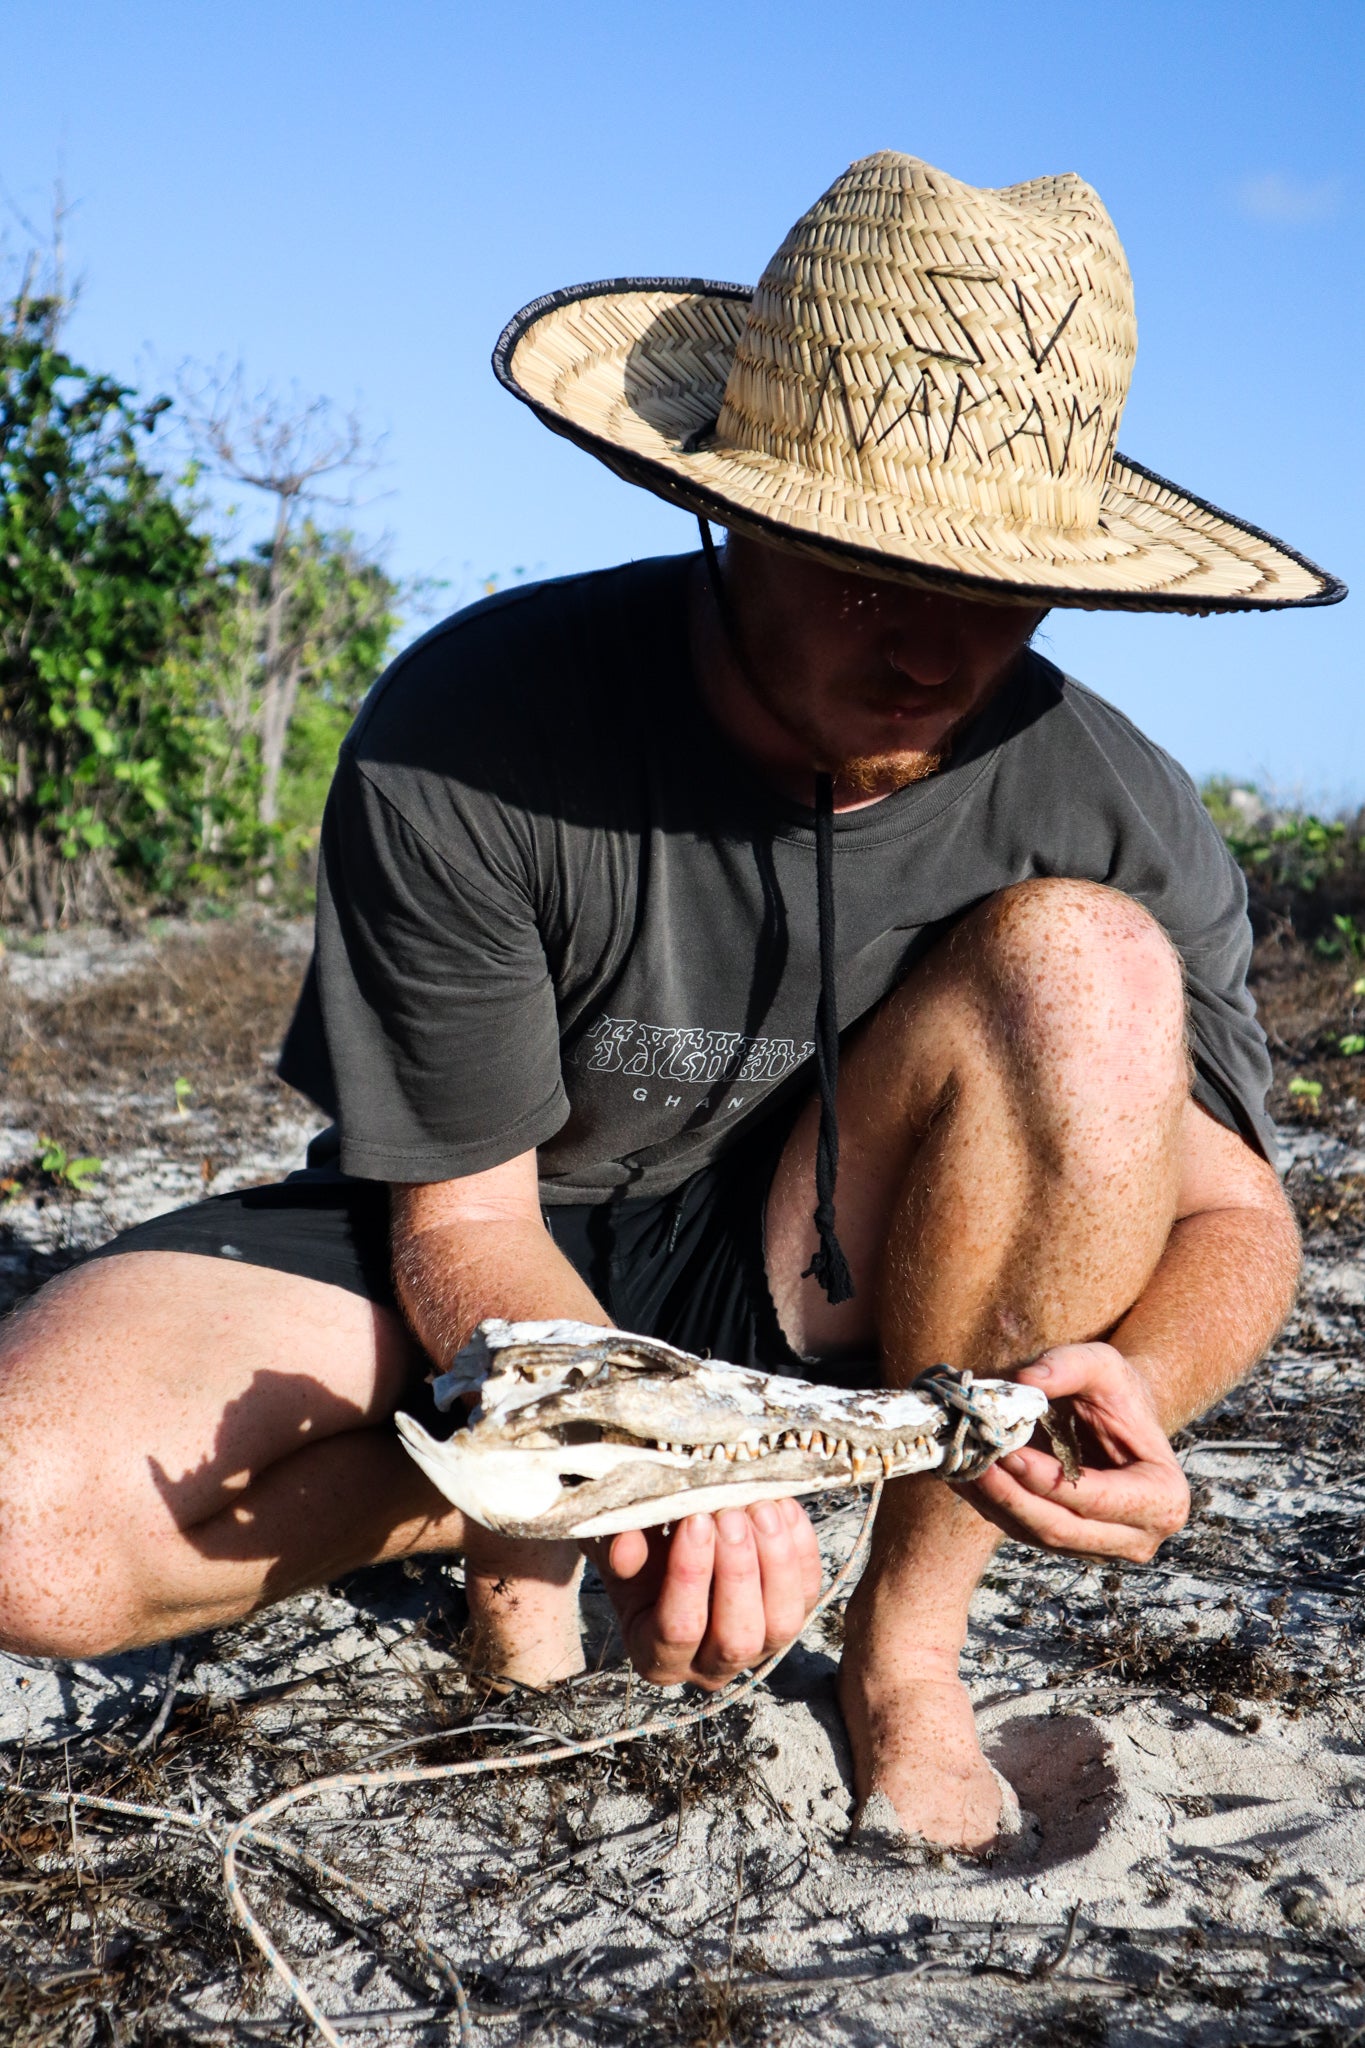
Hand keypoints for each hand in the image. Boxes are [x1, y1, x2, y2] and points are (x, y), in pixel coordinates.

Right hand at [587, 1498, 822, 1690]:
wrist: (666, 1548)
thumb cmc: (638, 1551)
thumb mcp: (612, 1546)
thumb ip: (615, 1547)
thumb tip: (626, 1549)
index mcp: (656, 1655)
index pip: (679, 1629)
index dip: (690, 1576)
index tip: (695, 1520)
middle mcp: (710, 1665)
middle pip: (737, 1637)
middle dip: (737, 1570)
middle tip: (729, 1513)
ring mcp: (758, 1647)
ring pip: (783, 1623)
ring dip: (775, 1560)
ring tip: (760, 1508)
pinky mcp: (791, 1617)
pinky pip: (809, 1592)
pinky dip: (801, 1548)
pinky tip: (781, 1508)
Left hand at [964, 1342, 1188, 1562]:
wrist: (1120, 1416)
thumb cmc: (1118, 1393)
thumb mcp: (1103, 1365)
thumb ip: (1069, 1365)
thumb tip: (1024, 1381)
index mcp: (1163, 1498)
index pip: (1097, 1499)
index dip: (1048, 1480)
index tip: (1009, 1452)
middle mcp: (1137, 1537)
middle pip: (1062, 1528)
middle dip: (1011, 1497)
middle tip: (975, 1461)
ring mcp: (1100, 1547)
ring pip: (1036, 1535)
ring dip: (993, 1502)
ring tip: (960, 1465)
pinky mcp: (1068, 1545)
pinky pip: (1023, 1531)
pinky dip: (991, 1505)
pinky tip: (964, 1475)